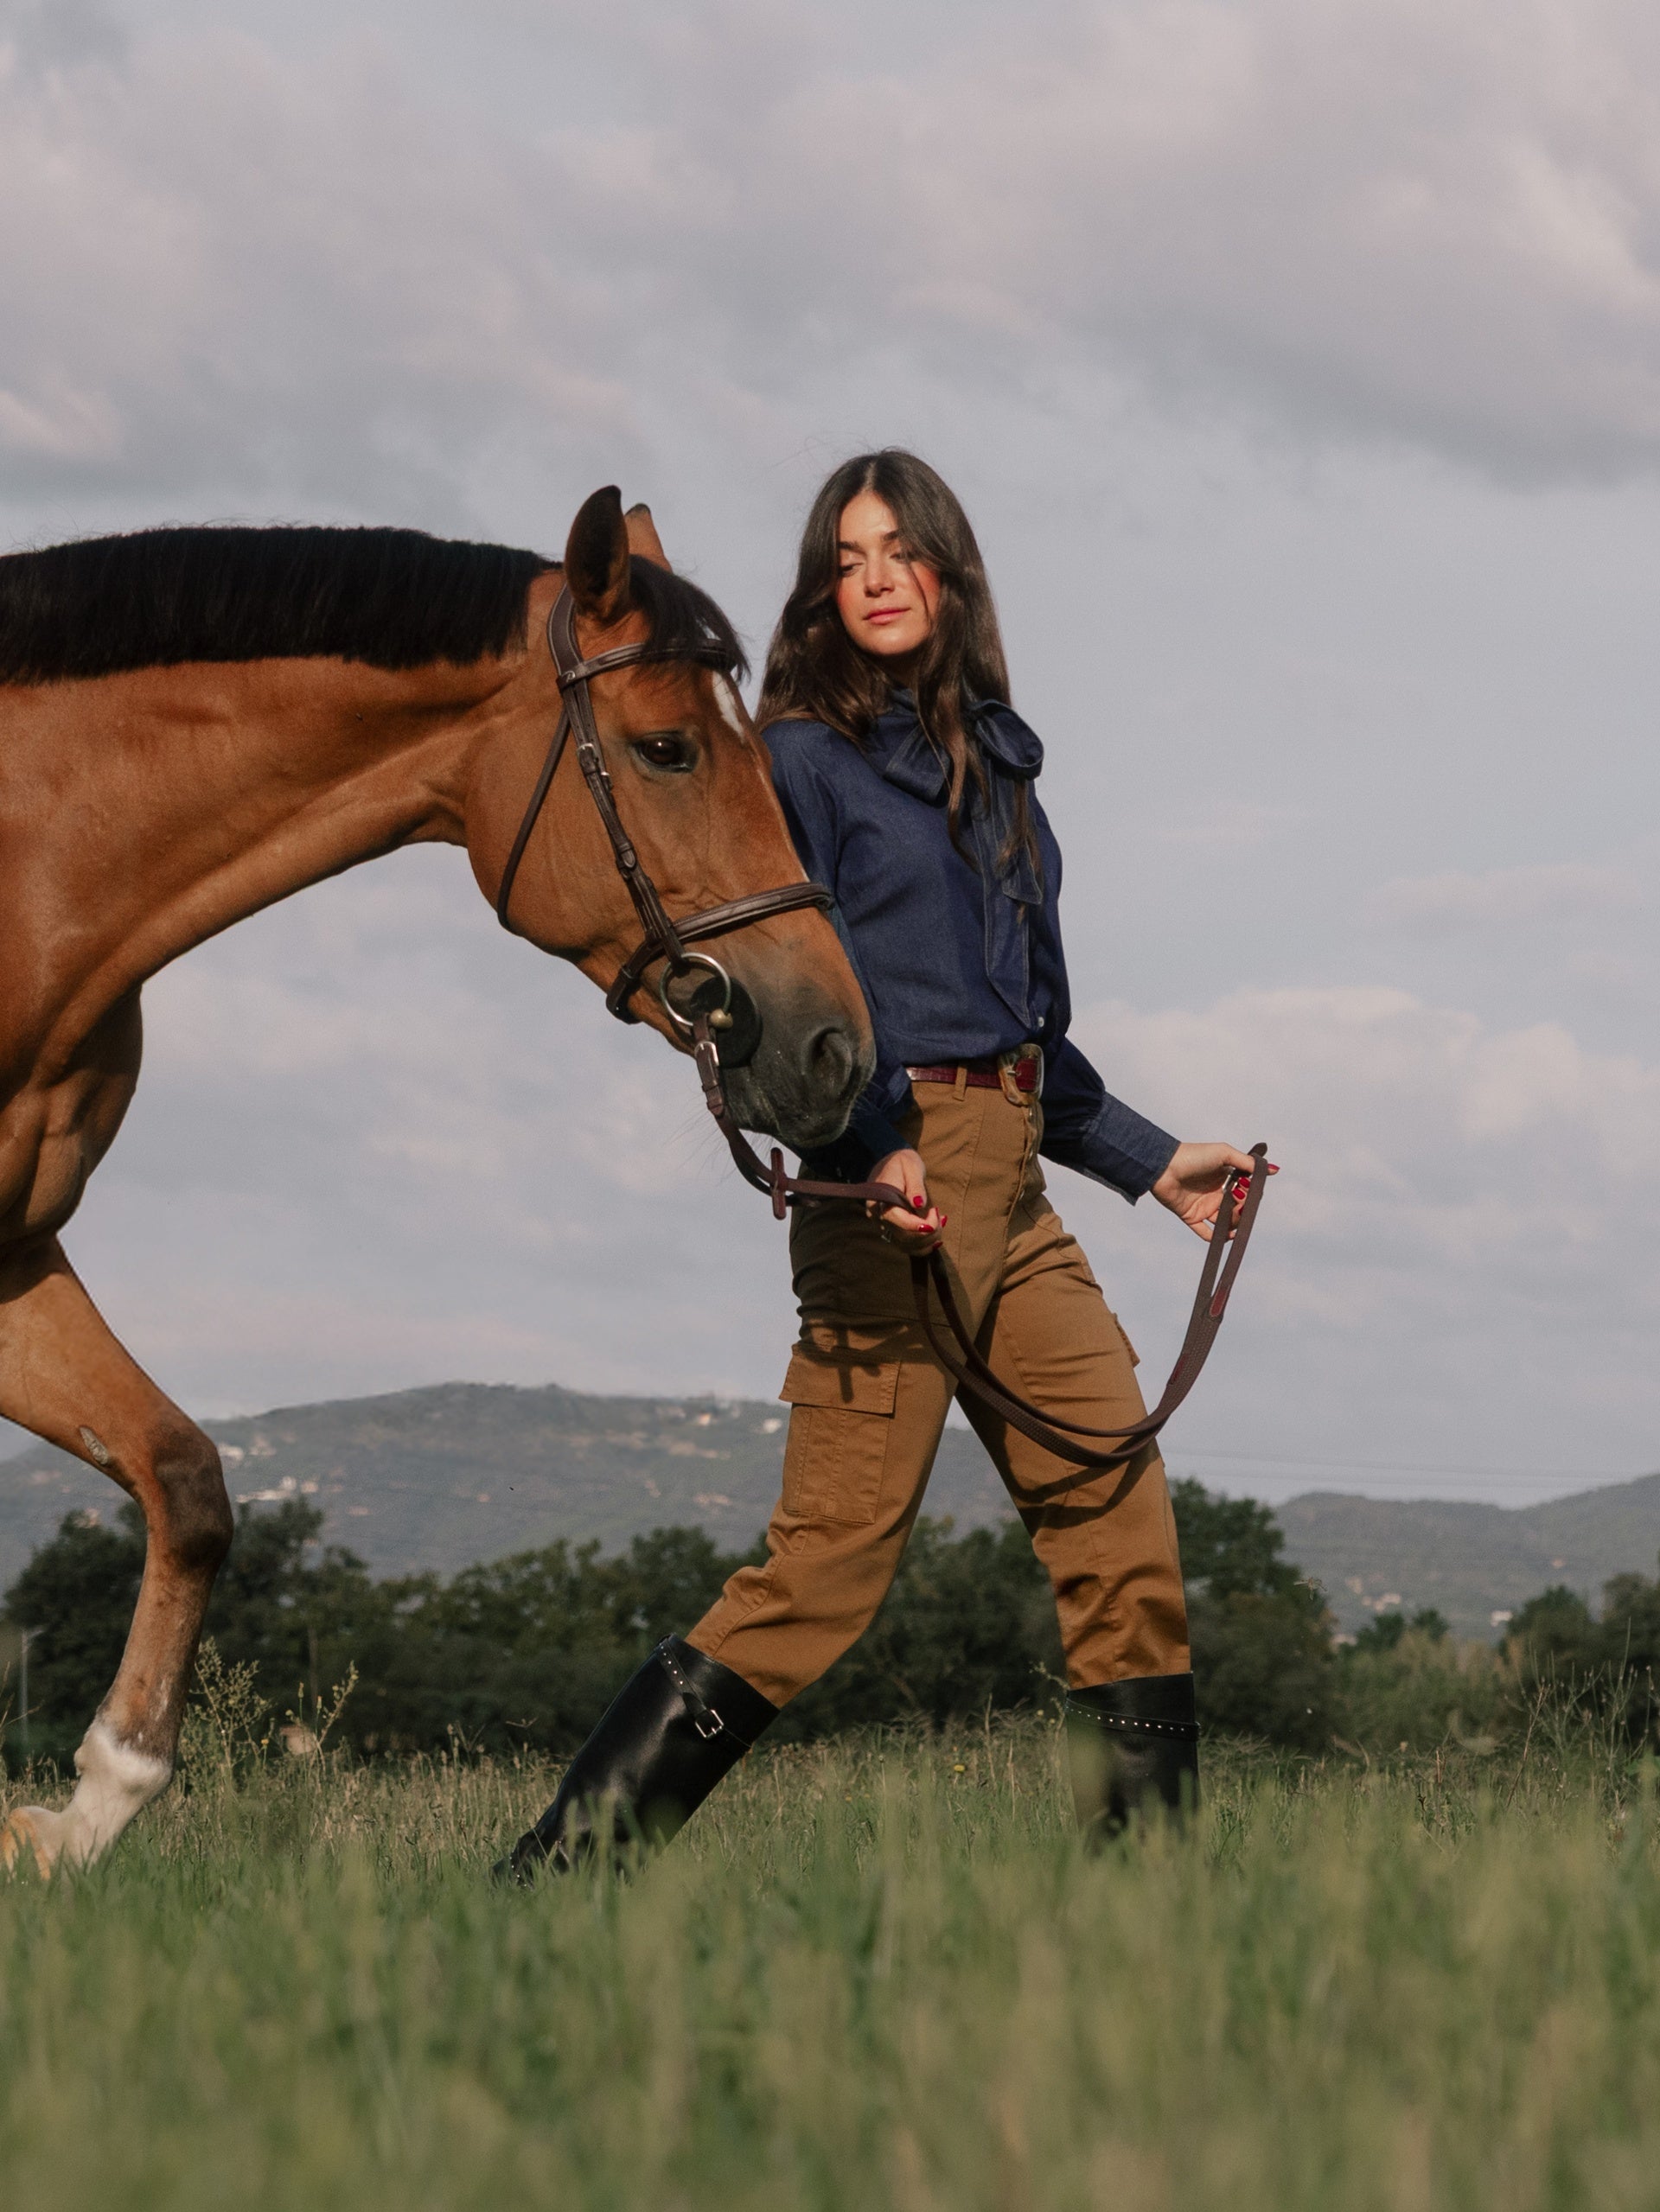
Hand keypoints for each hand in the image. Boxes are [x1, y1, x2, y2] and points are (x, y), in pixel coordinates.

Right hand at [868, 1148, 944, 1246]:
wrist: (890, 1164)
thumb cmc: (902, 1162)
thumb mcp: (911, 1166)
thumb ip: (916, 1186)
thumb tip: (919, 1204)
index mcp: (879, 1197)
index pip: (895, 1218)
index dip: (916, 1225)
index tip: (935, 1218)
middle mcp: (877, 1215)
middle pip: (902, 1235)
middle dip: (927, 1231)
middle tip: (940, 1217)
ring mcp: (882, 1224)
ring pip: (905, 1245)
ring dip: (927, 1241)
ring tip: (940, 1224)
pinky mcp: (890, 1229)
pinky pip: (905, 1245)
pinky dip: (922, 1245)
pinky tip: (935, 1237)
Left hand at [1151, 1143, 1276, 1240]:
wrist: (1163, 1167)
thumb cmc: (1193, 1156)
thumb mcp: (1224, 1154)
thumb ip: (1247, 1163)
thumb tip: (1273, 1170)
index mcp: (1224, 1178)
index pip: (1245, 1192)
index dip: (1250, 1196)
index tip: (1252, 1194)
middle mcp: (1215, 1193)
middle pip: (1237, 1209)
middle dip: (1242, 1212)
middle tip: (1240, 1208)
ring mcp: (1203, 1206)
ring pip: (1224, 1222)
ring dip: (1232, 1225)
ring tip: (1233, 1222)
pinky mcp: (1190, 1217)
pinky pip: (1205, 1232)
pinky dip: (1215, 1238)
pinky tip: (1224, 1237)